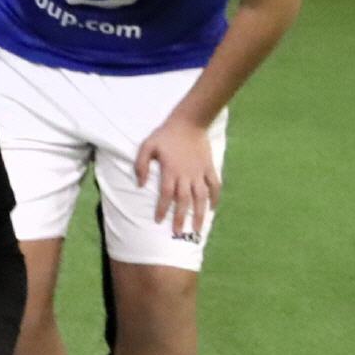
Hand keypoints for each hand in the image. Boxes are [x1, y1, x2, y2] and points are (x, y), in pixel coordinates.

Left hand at [136, 115, 218, 236]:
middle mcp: (186, 175)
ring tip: (198, 228)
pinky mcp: (209, 167)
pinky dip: (215, 197)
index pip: (165, 195)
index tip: (158, 221)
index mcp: (170, 171)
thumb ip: (141, 165)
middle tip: (178, 232)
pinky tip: (212, 208)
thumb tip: (140, 185)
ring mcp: (199, 172)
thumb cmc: (165, 134)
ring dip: (200, 213)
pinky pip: (214, 185)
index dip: (162, 209)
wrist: (189, 122)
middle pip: (184, 200)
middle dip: (181, 218)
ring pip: (201, 197)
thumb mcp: (147, 146)